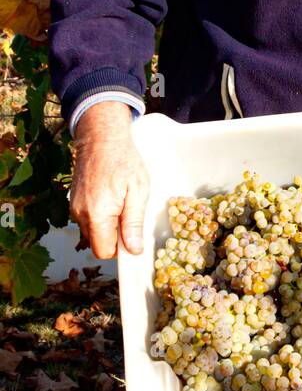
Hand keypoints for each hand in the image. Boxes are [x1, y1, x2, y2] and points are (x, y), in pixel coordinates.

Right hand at [69, 103, 148, 258]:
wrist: (102, 139)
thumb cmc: (123, 161)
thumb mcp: (137, 192)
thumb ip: (133, 223)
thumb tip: (133, 250)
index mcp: (97, 214)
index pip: (104, 251)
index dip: (120, 250)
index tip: (133, 238)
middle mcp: (81, 214)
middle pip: (97, 243)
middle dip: (114, 238)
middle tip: (129, 216)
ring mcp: (75, 208)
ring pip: (92, 232)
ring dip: (107, 226)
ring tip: (121, 204)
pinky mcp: (74, 202)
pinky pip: (88, 220)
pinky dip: (100, 216)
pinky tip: (111, 198)